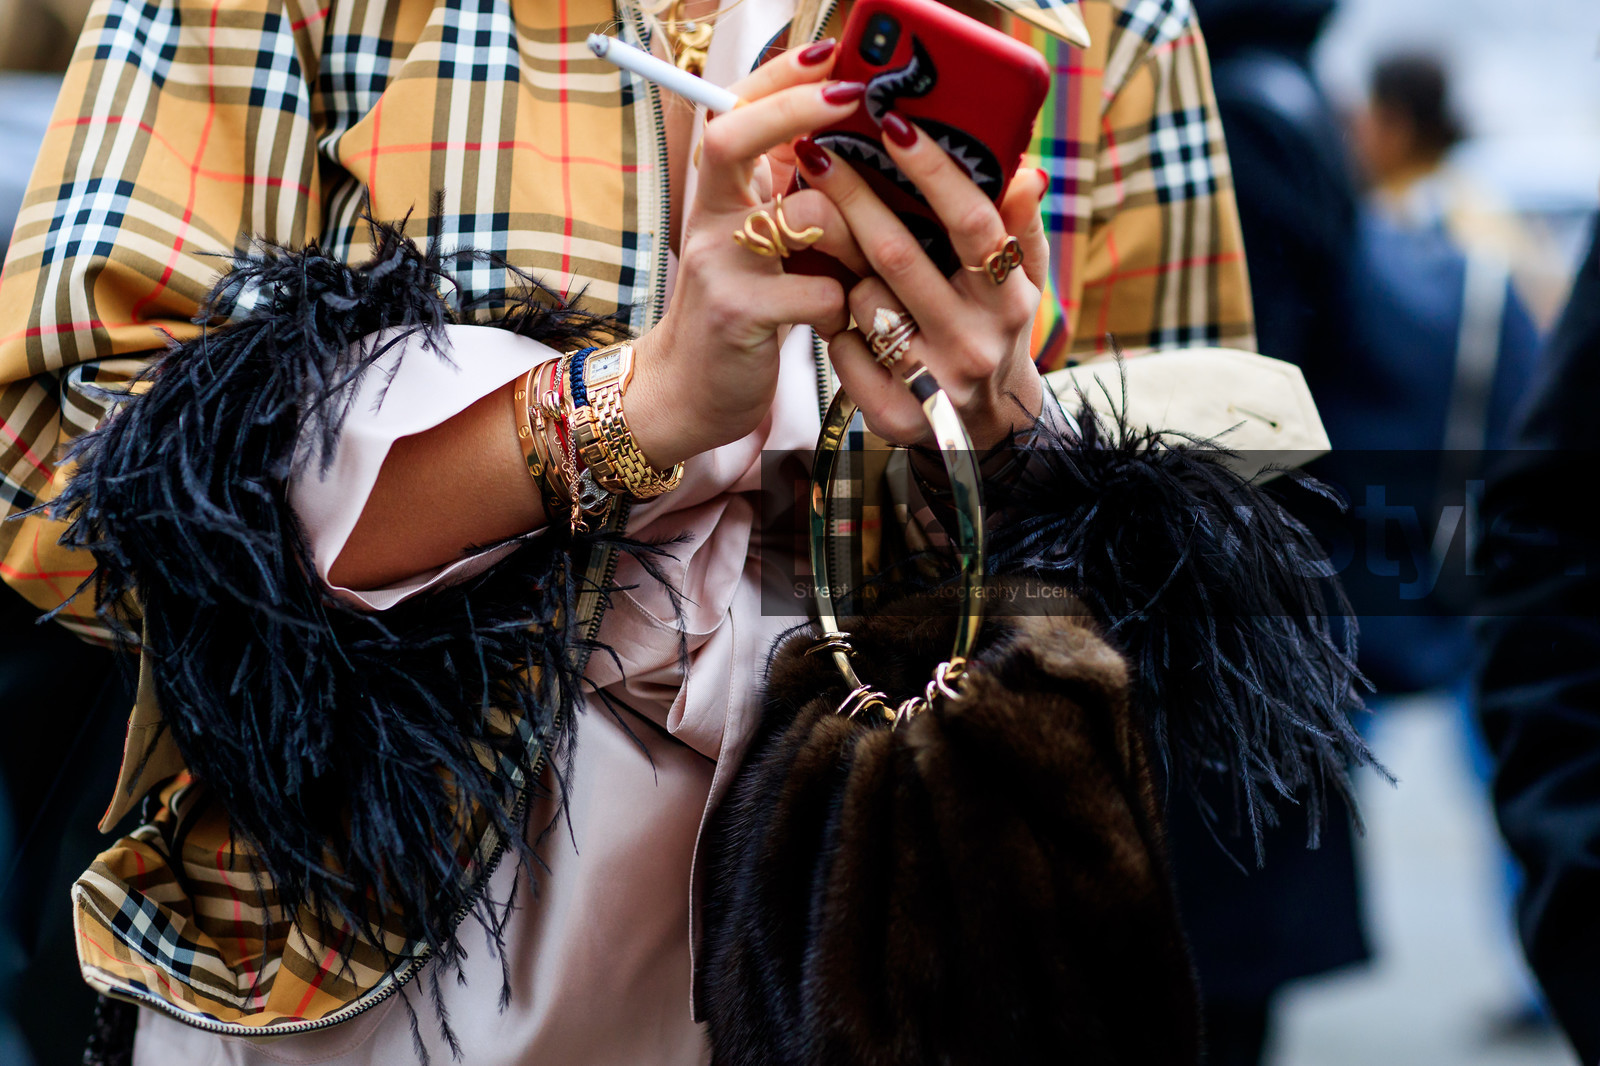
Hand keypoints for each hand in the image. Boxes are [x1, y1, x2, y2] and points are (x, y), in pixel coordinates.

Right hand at [626, 43, 871, 468]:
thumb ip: (785, 194)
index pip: (734, 111)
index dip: (781, 77)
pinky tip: (836, 321)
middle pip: (736, 137)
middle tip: (855, 101)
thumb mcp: (755, 242)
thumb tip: (845, 137)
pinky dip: (842, 307)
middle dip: (799, 111)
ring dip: (855, 236)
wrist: (687, 392)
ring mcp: (719, 265)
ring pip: (806, 216)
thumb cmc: (740, 311)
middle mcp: (709, 220)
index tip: (830, 53)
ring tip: (860, 267)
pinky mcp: (739, 315)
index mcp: (718, 195)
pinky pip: (820, 292)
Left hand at [794, 113, 1049, 449]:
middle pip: (898, 257)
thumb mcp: (1023, 281)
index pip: (970, 223)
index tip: (892, 124)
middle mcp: (975, 340)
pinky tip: (842, 320)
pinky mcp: (899, 418)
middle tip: (817, 155)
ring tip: (841, 258)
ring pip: (863, 303)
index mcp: (1007, 298)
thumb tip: (1026, 172)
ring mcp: (936, 383)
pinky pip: (845, 354)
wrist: (994, 428)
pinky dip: (837, 331)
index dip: (931, 172)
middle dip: (852, 198)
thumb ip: (1021, 227)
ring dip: (844, 274)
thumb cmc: (997, 329)